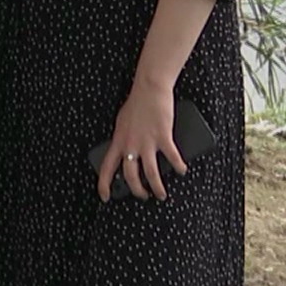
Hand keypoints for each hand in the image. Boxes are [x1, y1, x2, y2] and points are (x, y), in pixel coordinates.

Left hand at [97, 83, 187, 201]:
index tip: (104, 197)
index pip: (106, 167)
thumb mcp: (122, 124)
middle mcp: (130, 144)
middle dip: (136, 190)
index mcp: (118, 141)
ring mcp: (146, 142)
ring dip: (156, 187)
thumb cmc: (136, 105)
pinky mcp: (163, 137)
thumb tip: (129, 156)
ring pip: (150, 173)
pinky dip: (178, 166)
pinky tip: (181, 170)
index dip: (104, 185)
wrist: (148, 89)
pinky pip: (171, 157)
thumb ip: (124, 140)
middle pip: (130, 175)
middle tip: (142, 196)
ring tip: (160, 194)